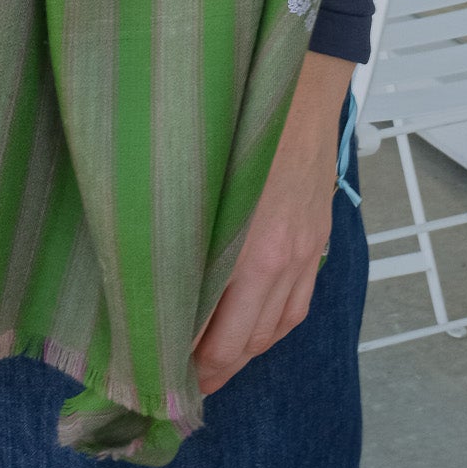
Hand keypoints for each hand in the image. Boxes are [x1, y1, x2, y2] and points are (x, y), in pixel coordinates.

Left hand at [192, 51, 353, 397]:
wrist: (297, 83)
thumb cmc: (239, 120)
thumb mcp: (197, 178)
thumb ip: (179, 231)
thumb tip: (149, 272)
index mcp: (252, 251)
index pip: (218, 333)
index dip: (190, 362)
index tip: (162, 376)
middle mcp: (284, 259)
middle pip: (248, 340)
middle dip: (214, 369)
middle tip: (180, 384)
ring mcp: (306, 250)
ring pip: (277, 327)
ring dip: (245, 352)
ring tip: (213, 363)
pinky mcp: (317, 237)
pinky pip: (299, 303)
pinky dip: (274, 326)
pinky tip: (255, 327)